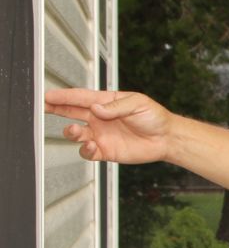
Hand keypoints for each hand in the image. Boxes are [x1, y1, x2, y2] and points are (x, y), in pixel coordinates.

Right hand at [44, 89, 172, 163]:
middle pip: (70, 112)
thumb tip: (96, 109)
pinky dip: (84, 150)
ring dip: (71, 132)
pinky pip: (87, 151)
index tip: (47, 96)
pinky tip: (90, 146)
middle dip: (56, 109)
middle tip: (43, 108)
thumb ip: (115, 107)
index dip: (63, 96)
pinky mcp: (105, 150)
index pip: (79, 97)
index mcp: (104, 102)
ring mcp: (100, 134)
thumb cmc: (154, 117)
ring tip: (76, 131)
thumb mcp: (137, 104)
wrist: (167, 138)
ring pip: (76, 133)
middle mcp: (99, 118)